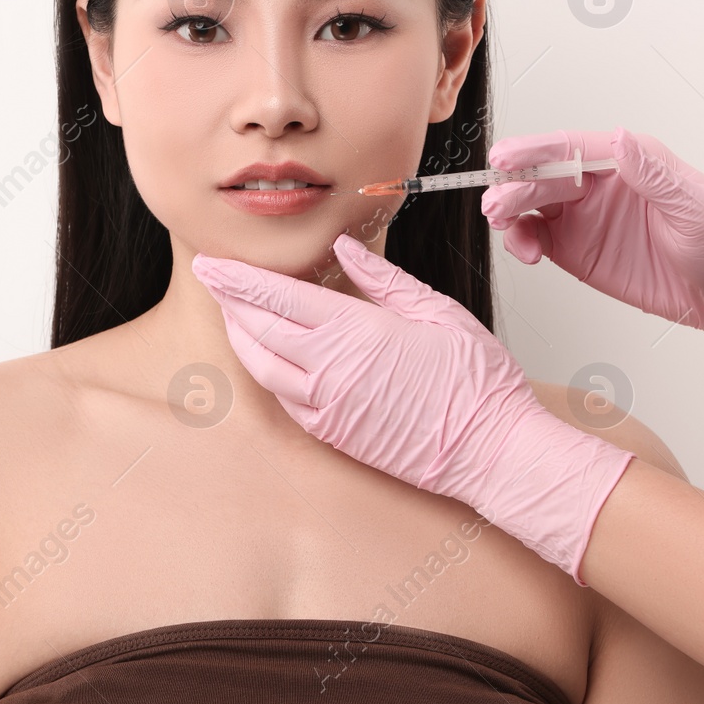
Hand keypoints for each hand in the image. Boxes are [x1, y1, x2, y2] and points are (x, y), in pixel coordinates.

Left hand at [192, 234, 634, 585]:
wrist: (493, 452)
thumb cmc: (476, 382)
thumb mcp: (436, 311)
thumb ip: (382, 279)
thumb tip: (345, 250)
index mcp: (353, 332)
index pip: (276, 297)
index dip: (237, 279)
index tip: (212, 262)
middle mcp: (328, 370)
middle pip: (257, 329)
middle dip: (228, 299)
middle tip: (210, 276)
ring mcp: (326, 407)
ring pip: (261, 367)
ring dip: (240, 337)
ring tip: (232, 312)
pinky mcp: (332, 435)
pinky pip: (284, 399)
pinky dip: (268, 372)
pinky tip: (267, 356)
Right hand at [483, 126, 703, 393]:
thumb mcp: (693, 203)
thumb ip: (651, 171)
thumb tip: (619, 139)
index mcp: (624, 162)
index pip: (570, 148)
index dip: (535, 150)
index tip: (507, 156)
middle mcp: (596, 185)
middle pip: (542, 176)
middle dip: (514, 186)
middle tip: (497, 201)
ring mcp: (581, 216)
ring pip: (529, 204)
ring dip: (509, 211)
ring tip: (502, 224)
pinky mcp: (572, 248)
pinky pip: (533, 237)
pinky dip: (520, 241)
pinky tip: (526, 251)